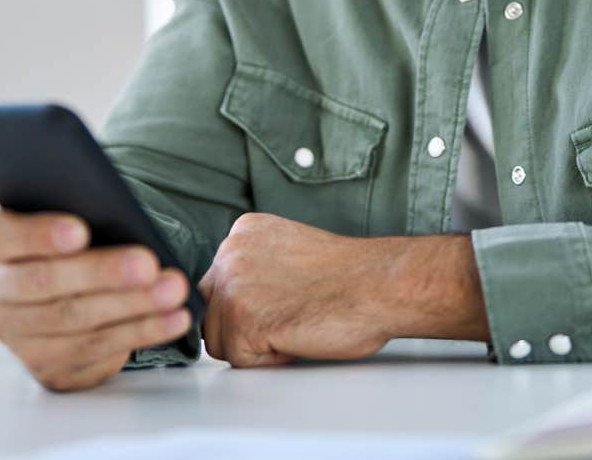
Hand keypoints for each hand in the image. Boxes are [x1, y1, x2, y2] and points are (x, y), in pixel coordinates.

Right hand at [0, 211, 192, 391]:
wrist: (63, 285)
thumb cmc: (67, 240)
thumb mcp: (62, 217)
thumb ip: (76, 210)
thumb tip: (117, 213)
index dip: (37, 235)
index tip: (81, 231)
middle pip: (41, 285)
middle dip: (100, 274)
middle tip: (148, 264)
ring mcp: (15, 336)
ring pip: (73, 322)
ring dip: (130, 308)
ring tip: (173, 290)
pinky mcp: (46, 366)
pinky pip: (96, 352)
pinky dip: (141, 333)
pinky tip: (173, 318)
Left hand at [198, 212, 390, 366]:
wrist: (379, 285)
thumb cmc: (350, 276)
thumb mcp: (288, 251)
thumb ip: (256, 265)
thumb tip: (237, 298)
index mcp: (243, 231)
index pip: (219, 283)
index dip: (251, 305)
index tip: (283, 301)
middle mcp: (230, 252)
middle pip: (212, 311)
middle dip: (244, 326)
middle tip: (289, 318)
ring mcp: (233, 284)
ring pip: (220, 339)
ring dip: (256, 345)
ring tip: (295, 325)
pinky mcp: (242, 319)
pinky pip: (240, 360)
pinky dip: (270, 360)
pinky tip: (297, 336)